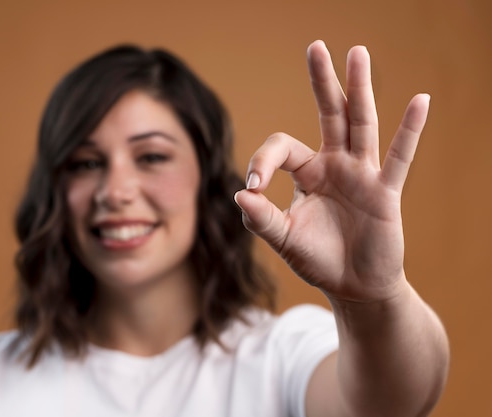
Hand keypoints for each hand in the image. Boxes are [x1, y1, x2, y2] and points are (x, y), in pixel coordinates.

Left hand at [234, 40, 429, 302]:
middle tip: (314, 48)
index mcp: (307, 174)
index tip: (254, 186)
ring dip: (358, 89)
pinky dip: (408, 131)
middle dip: (321, 83)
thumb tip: (239, 193)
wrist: (352, 286)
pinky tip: (419, 101)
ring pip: (360, 124)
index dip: (264, 159)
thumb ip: (262, 219)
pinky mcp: (385, 192)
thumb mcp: (284, 240)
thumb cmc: (317, 259)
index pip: (283, 147)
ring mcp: (362, 175)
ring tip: (356, 53)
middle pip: (328, 115)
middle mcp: (334, 165)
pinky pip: (398, 158)